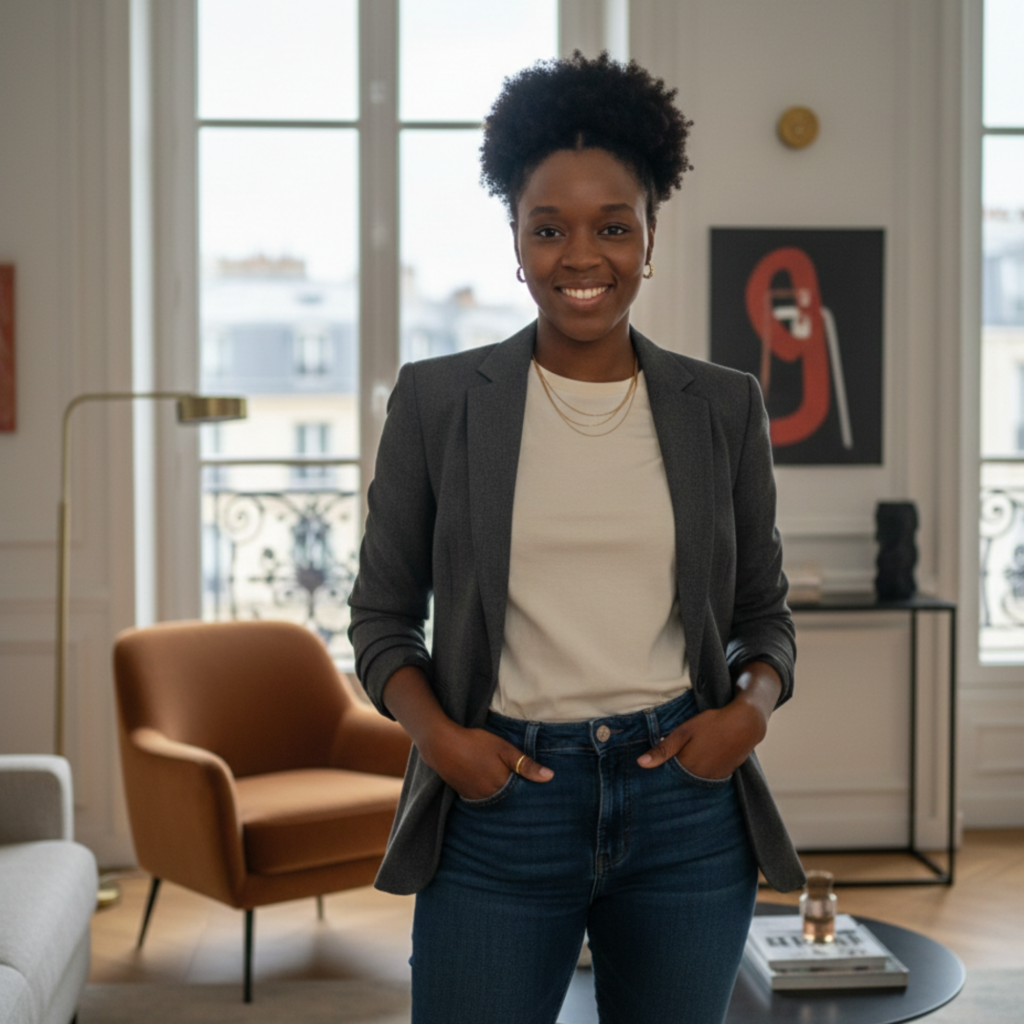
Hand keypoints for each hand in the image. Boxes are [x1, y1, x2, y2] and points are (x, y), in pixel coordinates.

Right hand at [422, 722, 553, 800]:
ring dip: (503, 797)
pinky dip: (489, 795)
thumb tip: (550, 777)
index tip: (540, 793)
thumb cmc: (475, 743)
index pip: (522, 797)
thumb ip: (526, 764)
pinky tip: (490, 784)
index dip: (530, 793)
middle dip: (518, 798)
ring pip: (496, 802)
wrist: (441, 745)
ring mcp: (476, 798)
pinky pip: (483, 800)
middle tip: (526, 791)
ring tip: (508, 788)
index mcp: (502, 787)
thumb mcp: (504, 749)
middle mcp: (489, 797)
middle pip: (509, 802)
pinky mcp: (465, 795)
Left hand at [636, 701, 766, 778]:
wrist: (745, 724)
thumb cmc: (712, 724)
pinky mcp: (723, 776)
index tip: (650, 770)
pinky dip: (699, 773)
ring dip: (686, 774)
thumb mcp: (684, 731)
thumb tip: (641, 764)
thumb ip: (663, 749)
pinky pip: (705, 779)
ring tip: (684, 760)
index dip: (658, 772)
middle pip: (679, 781)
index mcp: (687, 768)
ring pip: (692, 781)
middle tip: (667, 762)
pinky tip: (699, 760)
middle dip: (671, 775)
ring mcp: (713, 779)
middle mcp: (700, 779)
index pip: (665, 778)